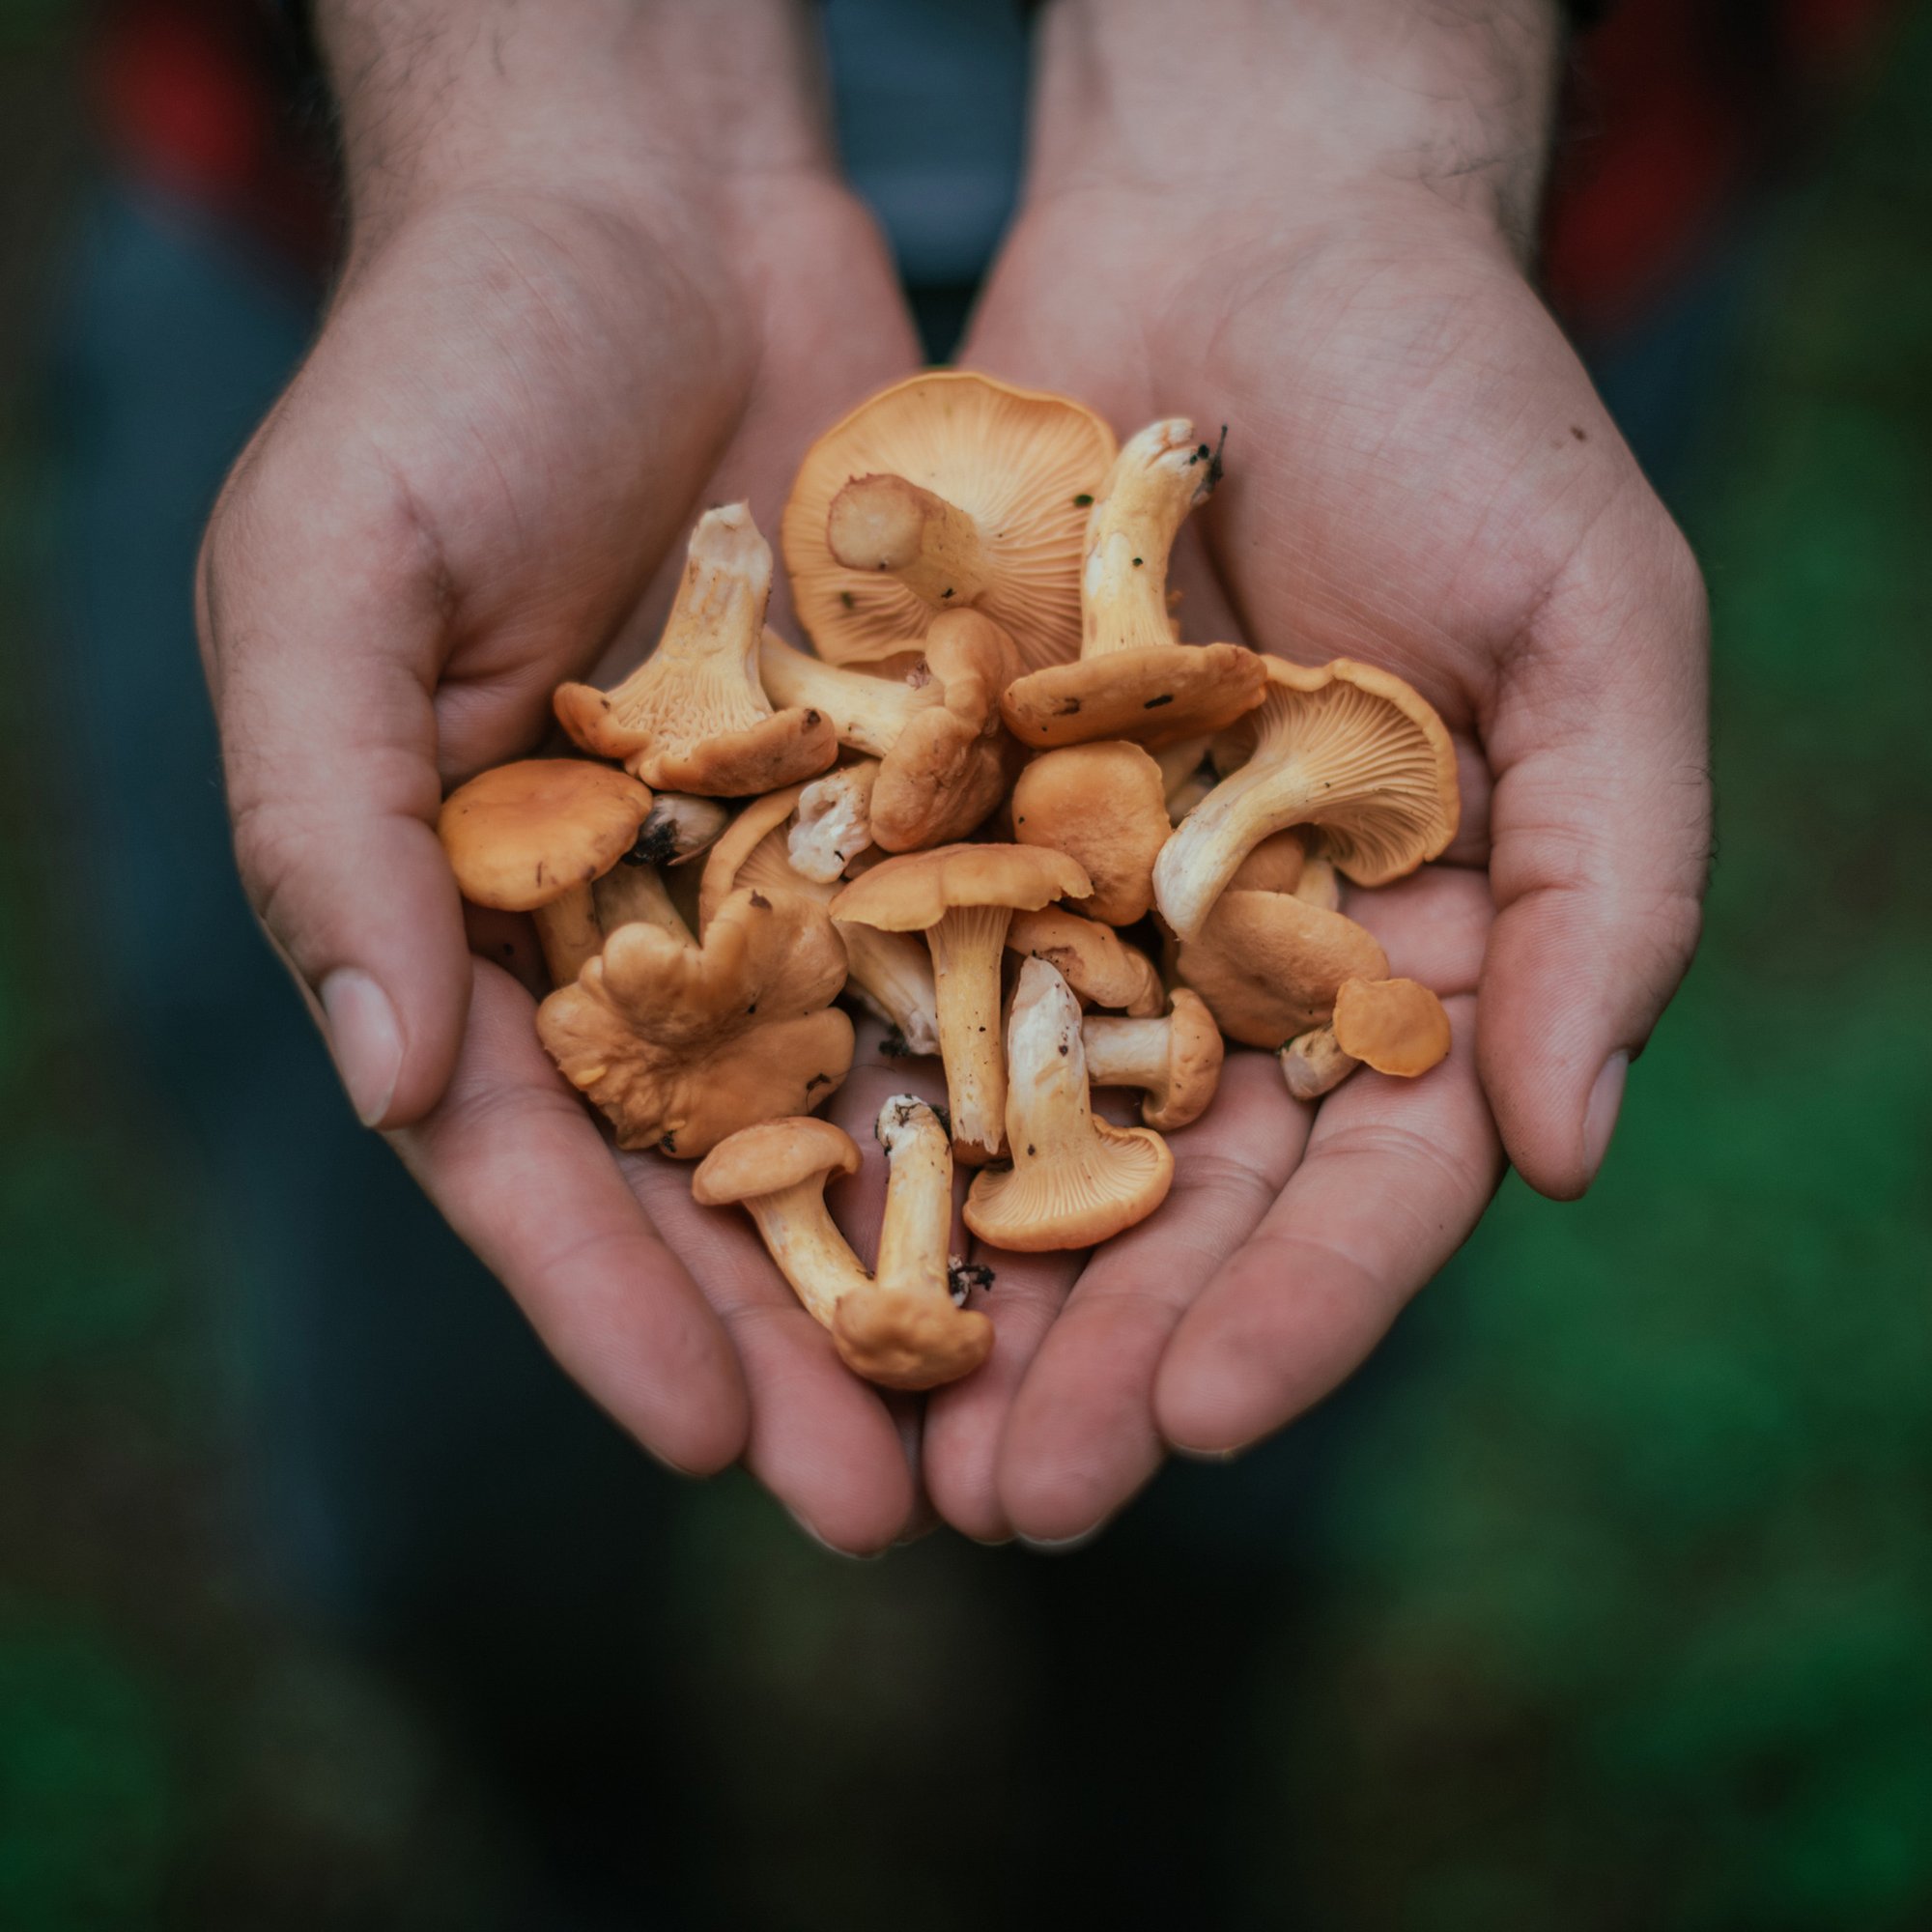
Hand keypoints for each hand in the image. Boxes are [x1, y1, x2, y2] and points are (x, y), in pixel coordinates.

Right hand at [197, 0, 929, 1549]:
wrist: (640, 207)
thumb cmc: (445, 373)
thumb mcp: (333, 582)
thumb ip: (336, 826)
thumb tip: (387, 1081)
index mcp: (481, 917)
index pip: (538, 1157)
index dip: (609, 1307)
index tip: (704, 1449)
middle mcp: (647, 922)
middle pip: (724, 1173)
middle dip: (798, 1341)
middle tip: (894, 1511)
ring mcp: (794, 865)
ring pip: (876, 1098)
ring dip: (942, 1258)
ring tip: (1024, 1415)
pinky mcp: (924, 787)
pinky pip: (987, 945)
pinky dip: (1038, 1065)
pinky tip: (1116, 1190)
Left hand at [923, 0, 1709, 1541]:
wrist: (1251, 225)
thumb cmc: (1461, 404)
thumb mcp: (1595, 625)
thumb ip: (1617, 880)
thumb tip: (1574, 1145)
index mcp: (1411, 953)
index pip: (1365, 1180)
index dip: (1295, 1310)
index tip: (1198, 1422)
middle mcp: (1239, 956)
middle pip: (1171, 1194)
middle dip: (1100, 1349)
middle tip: (1010, 1500)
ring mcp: (1089, 894)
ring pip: (1014, 1125)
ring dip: (953, 1280)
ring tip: (877, 1430)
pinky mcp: (955, 811)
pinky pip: (894, 970)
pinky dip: (846, 1086)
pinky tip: (776, 1212)